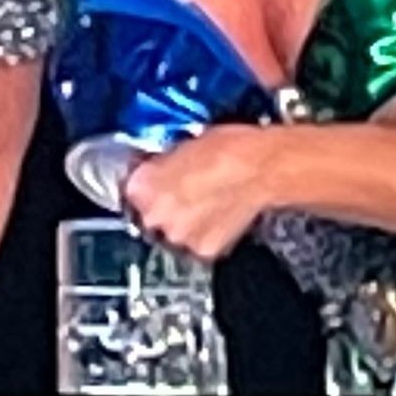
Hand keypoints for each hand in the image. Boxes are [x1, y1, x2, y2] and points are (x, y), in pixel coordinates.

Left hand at [121, 125, 275, 261]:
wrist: (265, 168)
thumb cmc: (230, 150)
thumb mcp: (182, 145)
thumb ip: (158, 165)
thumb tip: (151, 172)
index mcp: (143, 187)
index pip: (129, 191)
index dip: (145, 183)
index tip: (153, 179)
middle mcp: (158, 217)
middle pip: (150, 214)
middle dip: (164, 203)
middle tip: (184, 189)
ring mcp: (181, 236)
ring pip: (173, 230)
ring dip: (184, 220)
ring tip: (205, 200)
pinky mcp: (204, 249)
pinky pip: (196, 242)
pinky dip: (204, 232)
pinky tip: (217, 212)